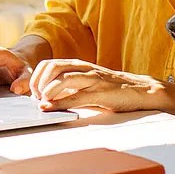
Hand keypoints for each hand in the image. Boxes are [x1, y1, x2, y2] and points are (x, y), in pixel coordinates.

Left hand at [30, 59, 166, 111]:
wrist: (141, 90)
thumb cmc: (113, 89)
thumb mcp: (88, 84)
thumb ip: (70, 88)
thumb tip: (48, 98)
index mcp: (79, 66)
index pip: (49, 64)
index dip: (36, 77)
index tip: (33, 92)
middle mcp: (84, 69)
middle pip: (52, 67)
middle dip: (38, 83)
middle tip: (36, 97)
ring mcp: (93, 79)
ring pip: (62, 79)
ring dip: (47, 92)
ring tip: (43, 102)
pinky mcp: (101, 93)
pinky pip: (76, 97)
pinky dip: (59, 103)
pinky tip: (51, 108)